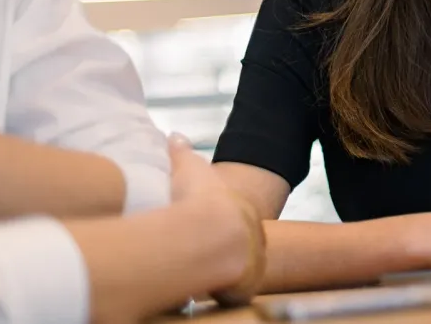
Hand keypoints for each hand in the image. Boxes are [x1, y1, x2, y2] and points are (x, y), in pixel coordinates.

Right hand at [168, 134, 265, 305]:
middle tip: (200, 257)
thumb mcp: (188, 166)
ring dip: (223, 276)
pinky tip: (203, 293)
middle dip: (224, 254)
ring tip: (199, 277)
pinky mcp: (245, 289)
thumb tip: (174, 135)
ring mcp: (254, 264)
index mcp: (244, 213)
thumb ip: (181, 151)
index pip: (236, 223)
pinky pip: (234, 295)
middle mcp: (256, 239)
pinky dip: (221, 294)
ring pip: (239, 274)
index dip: (221, 227)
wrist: (214, 231)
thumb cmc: (200, 198)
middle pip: (241, 250)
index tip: (204, 232)